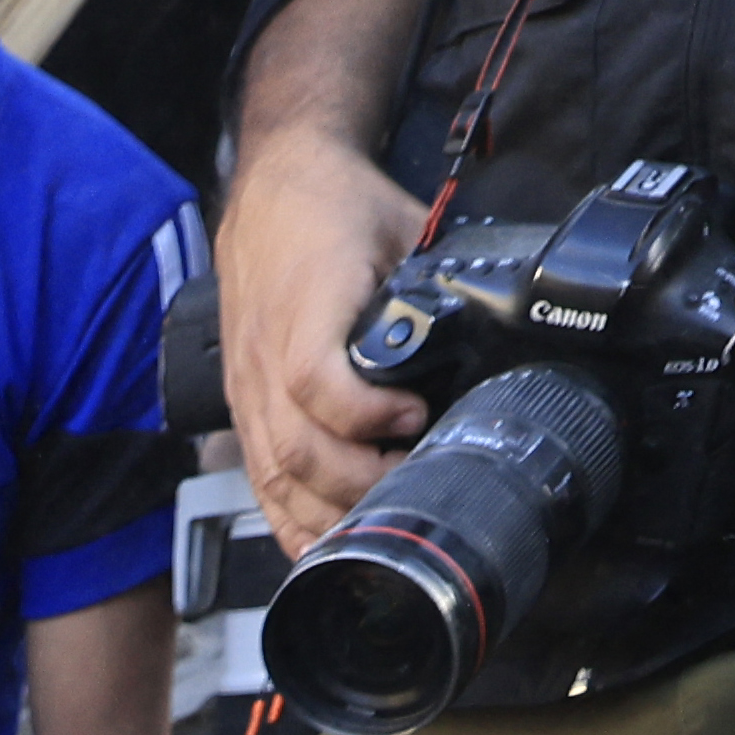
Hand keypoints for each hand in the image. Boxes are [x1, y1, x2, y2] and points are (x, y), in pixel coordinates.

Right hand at [221, 121, 429, 555]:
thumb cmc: (334, 206)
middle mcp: (265, 355)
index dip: (365, 415)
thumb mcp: (400, 227)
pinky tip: (321, 546)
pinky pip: (259, 479)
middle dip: (358, 482)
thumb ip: (433, 282)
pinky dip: (289, 520)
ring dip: (327, 511)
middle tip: (410, 483)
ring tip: (377, 525)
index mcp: (305, 304)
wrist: (272, 188)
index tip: (414, 417)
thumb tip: (489, 327)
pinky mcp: (245, 406)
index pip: (315, 382)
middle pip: (297, 449)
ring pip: (276, 474)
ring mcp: (249, 387)